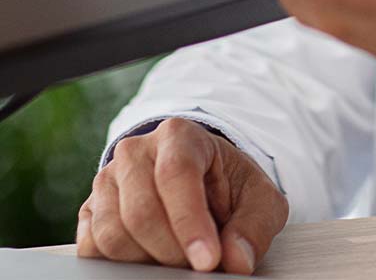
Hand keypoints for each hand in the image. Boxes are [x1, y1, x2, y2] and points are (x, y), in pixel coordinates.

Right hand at [76, 116, 287, 273]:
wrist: (200, 179)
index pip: (176, 175)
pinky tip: (149, 261)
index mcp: (180, 135)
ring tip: (177, 262)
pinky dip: (119, 267)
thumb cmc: (228, 186)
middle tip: (196, 267)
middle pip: (141, 212)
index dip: (190, 223)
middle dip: (172, 251)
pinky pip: (91, 249)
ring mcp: (106, 180)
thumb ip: (254, 226)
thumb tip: (236, 262)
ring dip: (146, 262)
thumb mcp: (258, 198)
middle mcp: (136, 151)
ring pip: (112, 235)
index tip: (207, 261)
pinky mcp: (90, 210)